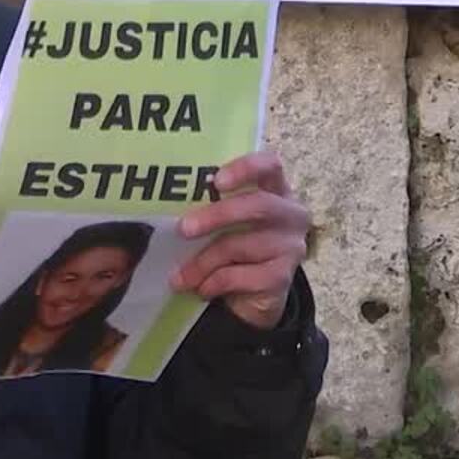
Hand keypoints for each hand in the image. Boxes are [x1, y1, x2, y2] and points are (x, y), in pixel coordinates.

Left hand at [171, 151, 308, 329]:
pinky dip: (214, 283)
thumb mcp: (224, 220)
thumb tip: (167, 205)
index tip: (216, 181)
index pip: (270, 165)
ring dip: (202, 261)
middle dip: (216, 215)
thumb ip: (209, 205)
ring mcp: (291, 246)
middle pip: (258, 205)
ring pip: (241, 246)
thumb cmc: (234, 243)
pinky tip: (200, 288)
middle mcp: (291, 214)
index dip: (245, 168)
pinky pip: (241, 277)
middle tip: (183, 229)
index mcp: (276, 189)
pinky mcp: (283, 277)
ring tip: (179, 276)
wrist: (254, 293)